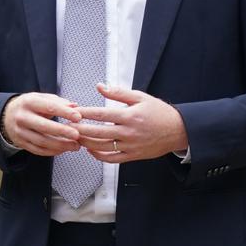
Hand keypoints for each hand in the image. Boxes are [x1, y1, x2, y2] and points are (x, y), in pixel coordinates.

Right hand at [1, 92, 82, 155]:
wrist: (7, 116)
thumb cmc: (29, 106)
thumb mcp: (40, 98)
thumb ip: (58, 102)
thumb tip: (75, 106)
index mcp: (28, 102)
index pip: (48, 107)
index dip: (64, 112)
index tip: (78, 117)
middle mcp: (22, 117)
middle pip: (44, 126)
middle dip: (62, 131)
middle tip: (77, 135)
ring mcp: (20, 132)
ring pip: (42, 141)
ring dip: (60, 145)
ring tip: (75, 146)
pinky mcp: (21, 143)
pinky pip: (38, 150)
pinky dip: (52, 151)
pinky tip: (63, 150)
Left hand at [72, 84, 187, 162]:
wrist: (178, 130)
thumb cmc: (159, 112)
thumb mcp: (140, 97)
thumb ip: (118, 93)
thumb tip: (99, 86)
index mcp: (130, 116)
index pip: (102, 115)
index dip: (85, 113)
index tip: (73, 111)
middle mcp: (129, 132)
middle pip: (98, 133)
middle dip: (80, 129)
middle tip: (67, 126)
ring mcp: (131, 146)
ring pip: (103, 147)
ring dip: (87, 143)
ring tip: (75, 137)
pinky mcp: (133, 156)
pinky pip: (112, 159)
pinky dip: (99, 156)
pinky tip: (90, 150)